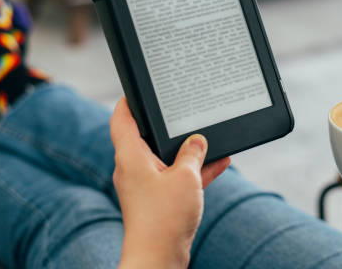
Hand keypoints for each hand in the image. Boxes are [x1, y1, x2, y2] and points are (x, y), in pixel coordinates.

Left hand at [110, 98, 230, 268]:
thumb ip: (193, 153)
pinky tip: (220, 163)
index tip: (139, 89)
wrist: (159, 258)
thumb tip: (197, 140)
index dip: (129, 101)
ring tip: (210, 139)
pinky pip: (176, 178)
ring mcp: (145, 185)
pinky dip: (193, 171)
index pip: (121, 119)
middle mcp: (133, 168)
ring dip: (187, 151)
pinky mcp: (157, 201)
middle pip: (147, 137)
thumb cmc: (164, 218)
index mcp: (130, 156)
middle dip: (168, 126)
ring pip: (166, 159)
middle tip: (182, 109)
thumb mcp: (185, 176)